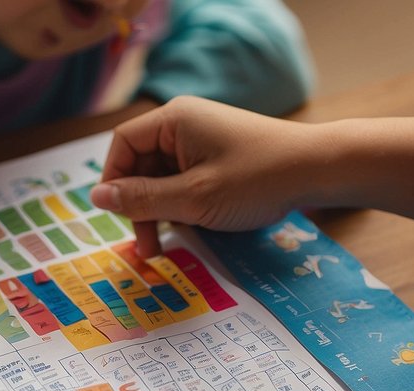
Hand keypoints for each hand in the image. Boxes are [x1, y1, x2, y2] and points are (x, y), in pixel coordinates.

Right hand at [90, 96, 328, 256]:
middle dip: (139, 206)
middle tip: (146, 247)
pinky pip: (184, 182)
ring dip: (159, 213)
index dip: (113, 182)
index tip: (117, 217)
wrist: (318, 171)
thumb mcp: (193, 197)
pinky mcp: (217, 158)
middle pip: (140, 166)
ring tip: (165, 247)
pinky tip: (191, 230)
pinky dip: (181, 207)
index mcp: (173, 120)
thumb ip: (141, 199)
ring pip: (162, 179)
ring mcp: (202, 142)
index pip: (122, 146)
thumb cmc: (257, 179)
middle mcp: (184, 125)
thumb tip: (95, 197)